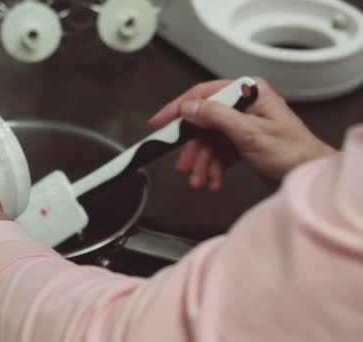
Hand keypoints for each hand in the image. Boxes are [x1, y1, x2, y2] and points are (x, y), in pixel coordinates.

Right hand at [148, 78, 334, 190]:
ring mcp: (242, 125)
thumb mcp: (249, 132)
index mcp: (248, 92)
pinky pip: (218, 153)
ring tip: (200, 180)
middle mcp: (243, 105)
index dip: (178, 108)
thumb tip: (189, 108)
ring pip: (208, 141)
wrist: (309, 175)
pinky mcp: (242, 142)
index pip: (203, 94)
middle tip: (184, 166)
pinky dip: (213, 168)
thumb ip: (216, 116)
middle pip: (203, 122)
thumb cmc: (292, 152)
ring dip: (202, 163)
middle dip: (193, 148)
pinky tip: (213, 180)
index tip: (159, 122)